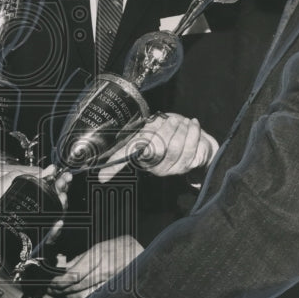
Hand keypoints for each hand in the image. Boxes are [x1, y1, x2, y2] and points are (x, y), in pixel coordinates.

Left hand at [0, 166, 71, 233]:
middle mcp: (37, 207)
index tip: (64, 176)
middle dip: (63, 191)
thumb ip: (30, 174)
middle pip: (58, 200)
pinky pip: (49, 234)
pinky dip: (55, 229)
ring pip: (57, 216)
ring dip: (62, 207)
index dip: (61, 182)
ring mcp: (36, 221)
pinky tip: (57, 220)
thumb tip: (48, 170)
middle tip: (63, 184)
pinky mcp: (33, 235)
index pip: (53, 187)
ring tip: (61, 198)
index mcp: (33, 193)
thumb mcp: (11, 179)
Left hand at [48, 235, 143, 297]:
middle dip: (60, 290)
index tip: (51, 282)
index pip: (73, 274)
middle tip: (50, 290)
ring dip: (68, 296)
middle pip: (76, 285)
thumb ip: (81, 258)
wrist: (143, 253)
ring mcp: (110, 281)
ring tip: (58, 295)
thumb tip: (63, 268)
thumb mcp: (100, 246)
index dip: (59, 281)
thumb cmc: (121, 247)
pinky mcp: (113, 290)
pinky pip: (93, 297)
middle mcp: (105, 269)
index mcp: (99, 254)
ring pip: (83, 294)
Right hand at [99, 113, 217, 182]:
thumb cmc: (170, 132)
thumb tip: (125, 144)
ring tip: (183, 122)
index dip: (112, 168)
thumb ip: (142, 133)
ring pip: (176, 147)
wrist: (197, 138)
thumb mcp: (153, 129)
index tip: (101, 177)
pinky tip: (193, 124)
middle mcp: (153, 166)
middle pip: (158, 148)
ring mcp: (171, 169)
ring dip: (182, 129)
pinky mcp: (188, 166)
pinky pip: (191, 148)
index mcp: (141, 154)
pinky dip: (193, 132)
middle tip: (172, 120)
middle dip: (167, 129)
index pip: (125, 159)